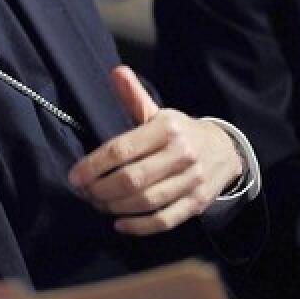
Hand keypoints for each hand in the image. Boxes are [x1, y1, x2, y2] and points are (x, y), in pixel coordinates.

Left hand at [67, 65, 243, 235]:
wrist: (225, 150)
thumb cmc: (180, 131)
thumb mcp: (158, 112)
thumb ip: (134, 96)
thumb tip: (116, 71)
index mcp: (167, 128)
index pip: (122, 149)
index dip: (93, 165)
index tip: (74, 176)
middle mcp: (181, 154)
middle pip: (132, 179)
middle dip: (101, 189)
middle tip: (85, 193)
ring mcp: (191, 181)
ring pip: (146, 201)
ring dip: (115, 207)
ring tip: (98, 204)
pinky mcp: (198, 203)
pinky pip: (165, 220)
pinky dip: (140, 226)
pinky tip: (119, 224)